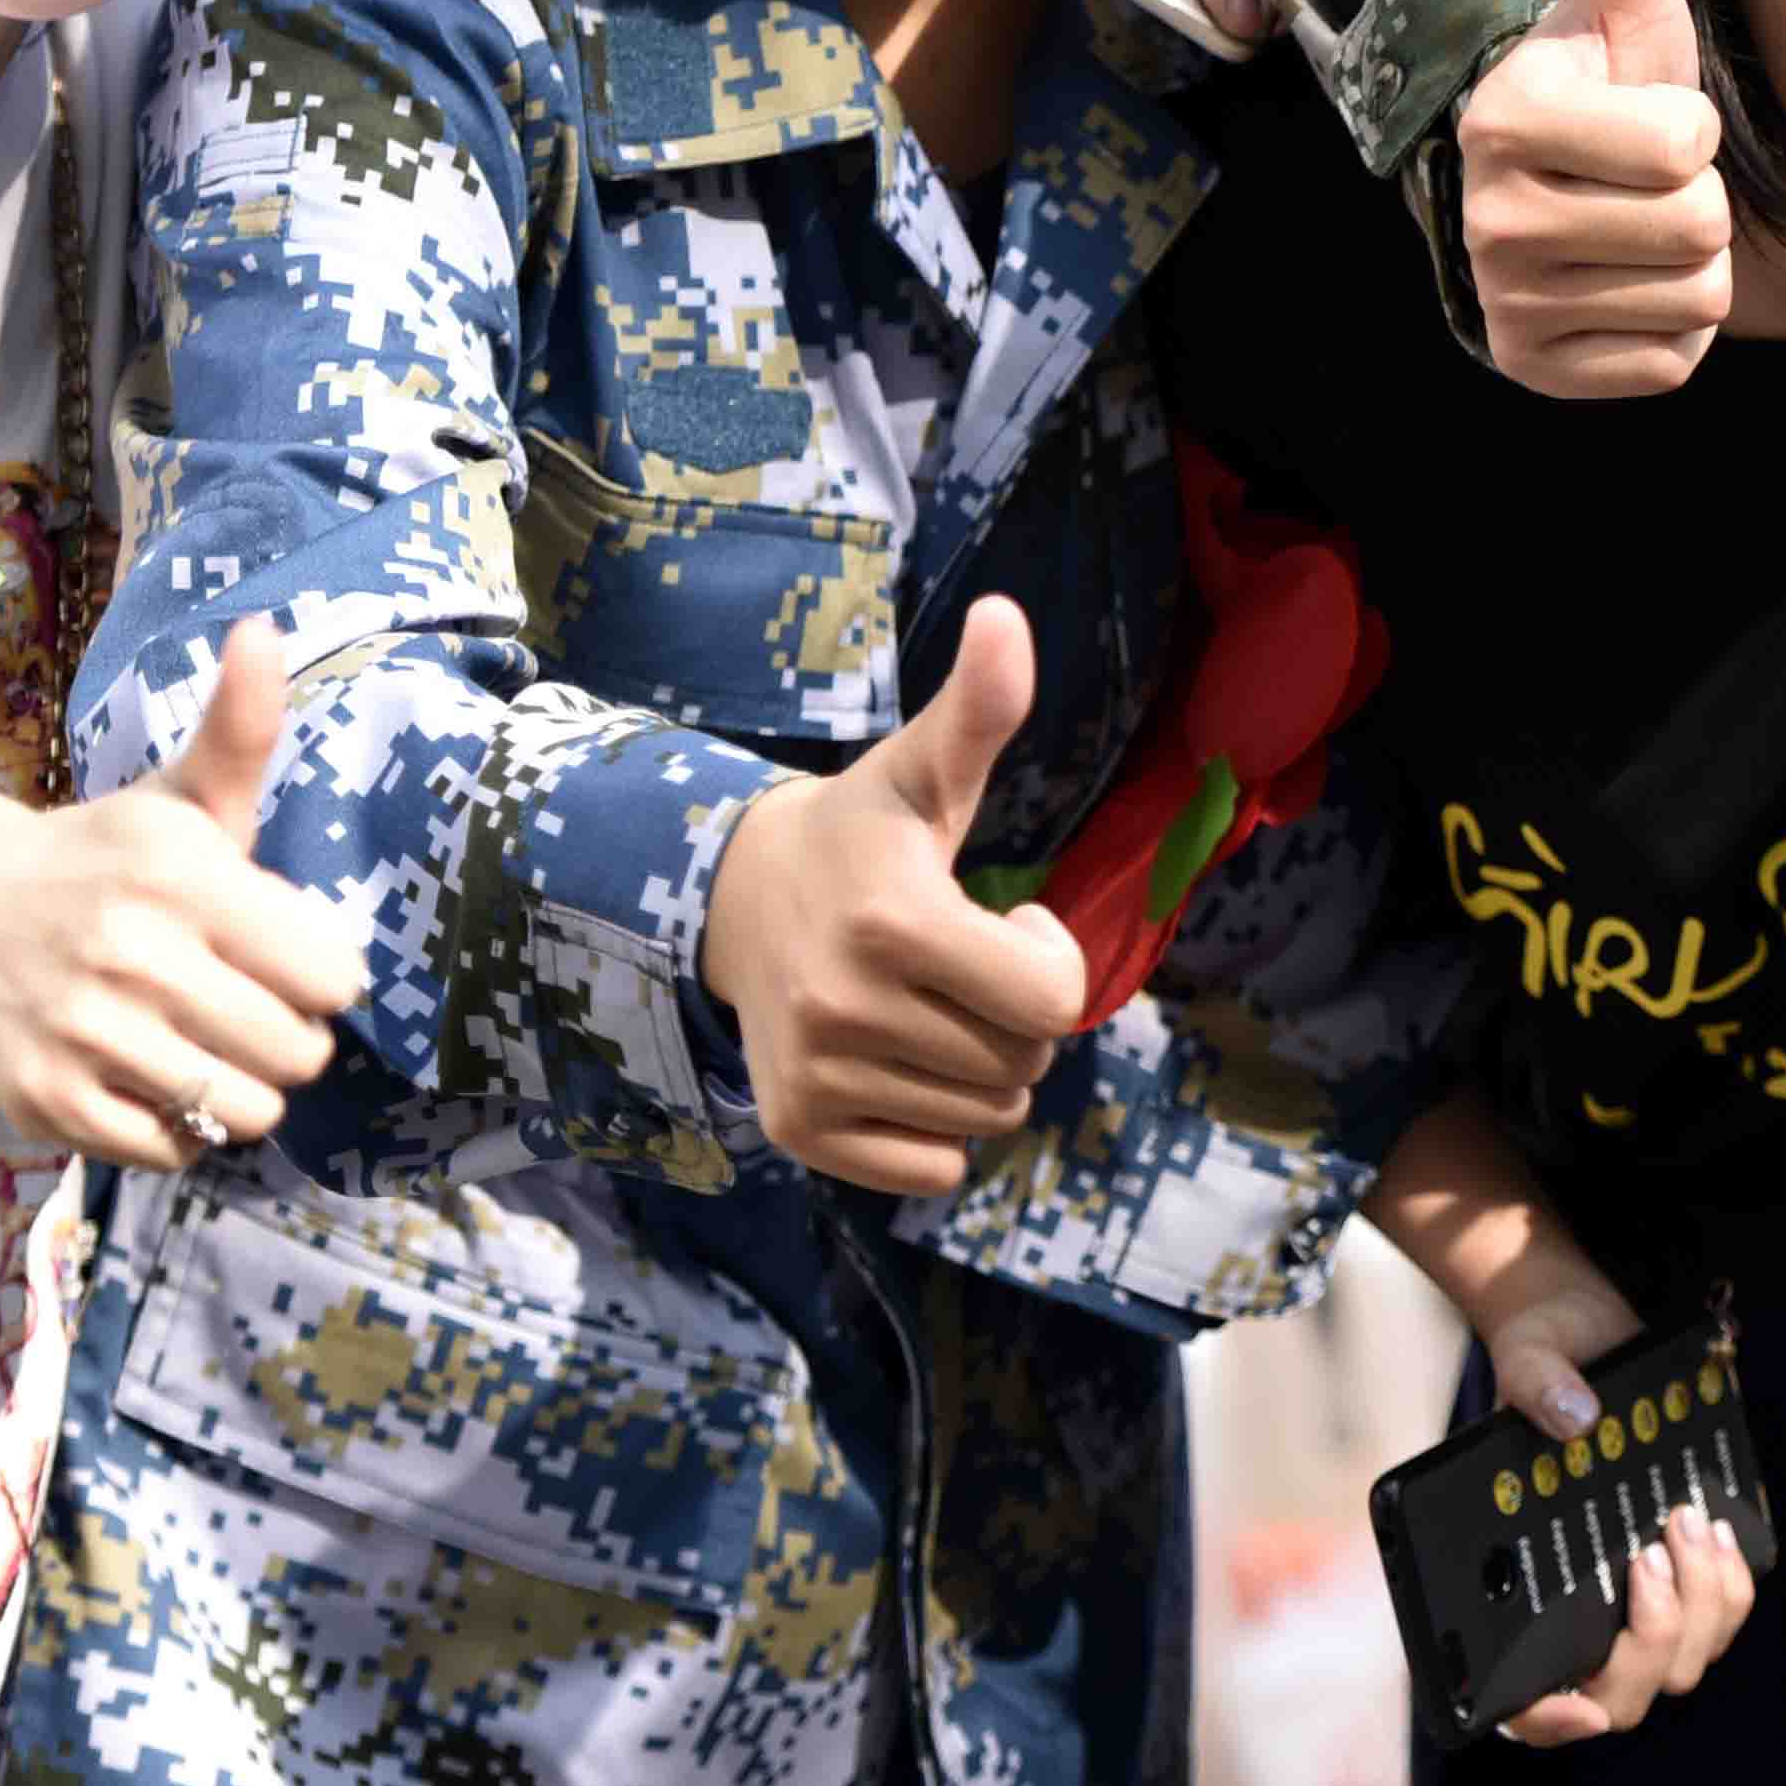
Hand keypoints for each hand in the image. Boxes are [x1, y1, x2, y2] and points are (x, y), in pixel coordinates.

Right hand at [0, 628, 365, 1172]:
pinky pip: (172, 1150)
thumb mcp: (180, 795)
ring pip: (242, 1111)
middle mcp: (131, 957)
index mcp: (182, 878)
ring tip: (215, 1050)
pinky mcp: (48, 1101)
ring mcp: (85, 1035)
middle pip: (297, 1052)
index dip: (327, 977)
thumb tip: (265, 628)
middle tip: (256, 1013)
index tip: (296, 962)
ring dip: (246, 1091)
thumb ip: (241, 728)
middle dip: (293, 1039)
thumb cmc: (101, 856)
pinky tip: (157, 1078)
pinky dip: (182, 1128)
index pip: (332, 975)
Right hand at [702, 602, 1091, 1198]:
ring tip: (930, 1006)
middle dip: (1017, 1015)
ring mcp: (817, 1077)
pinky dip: (937, 1131)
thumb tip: (1006, 616)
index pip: (1052, 999)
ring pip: (987, 1116)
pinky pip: (933, 1169)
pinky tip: (900, 1063)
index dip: (1047, 958)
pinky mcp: (798, 1129)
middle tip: (964, 965)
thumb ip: (979, 708)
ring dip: (983, 1069)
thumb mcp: (924, 771)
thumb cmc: (858, 834)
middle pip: (1023, 1061)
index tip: (1006, 920)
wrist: (734, 898)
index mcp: (894, 922)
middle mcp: (847, 1009)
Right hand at [1452, 1216, 1761, 1745]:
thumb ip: (1537, 1385)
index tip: (1582, 1707)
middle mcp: (1573, 1617)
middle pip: (1620, 1696)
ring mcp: (1631, 1607)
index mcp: (1506, 1594)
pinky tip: (1718, 1530)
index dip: (1548, 1723)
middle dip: (1652, 1639)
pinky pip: (1717, 1619)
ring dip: (1701, 1608)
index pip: (1517, 1702)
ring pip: (1680, 1663)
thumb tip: (1577, 1419)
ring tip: (1689, 1522)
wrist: (1587, 1337)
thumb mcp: (1529, 1355)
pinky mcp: (1681, 1580)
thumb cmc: (1543, 1358)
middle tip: (1652, 1556)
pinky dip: (1728, 1589)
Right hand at [1456, 0, 1732, 396]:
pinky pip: (1673, 362)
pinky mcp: (1537, 370)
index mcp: (1503, 118)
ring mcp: (1507, 303)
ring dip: (1690, 263)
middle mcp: (1489, 219)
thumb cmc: (1604, 86)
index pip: (1682, 143)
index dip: (1690, 124)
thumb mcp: (1623, 9)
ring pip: (1695, 297)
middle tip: (1643, 177)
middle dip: (1697, 198)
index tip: (1639, 111)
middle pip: (1696, 227)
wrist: (1553, 192)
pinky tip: (1624, 283)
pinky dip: (1670, 328)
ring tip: (1635, 223)